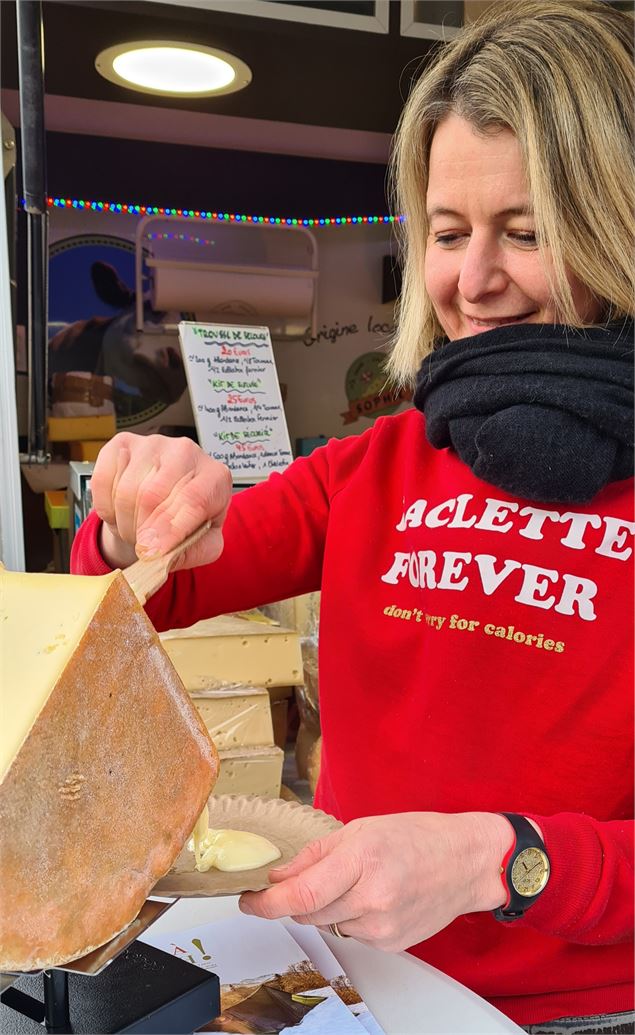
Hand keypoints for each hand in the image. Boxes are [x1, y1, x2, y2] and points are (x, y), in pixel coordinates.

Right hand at [90, 432, 232, 569]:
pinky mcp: (123, 444)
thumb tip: (162, 554)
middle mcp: (187, 451)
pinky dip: (106, 507)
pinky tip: (119, 513)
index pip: (192, 500)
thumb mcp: (205, 545)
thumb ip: (193, 552)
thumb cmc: (189, 523)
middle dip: (142, 531)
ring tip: (134, 530)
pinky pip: (103, 480)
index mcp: (215, 476)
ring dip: (124, 522)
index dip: (170, 529)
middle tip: (143, 547)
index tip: (152, 552)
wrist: (166, 505)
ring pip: (127, 490)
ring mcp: (153, 444)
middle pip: (153, 495)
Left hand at [239, 812, 511, 951]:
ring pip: (328, 925)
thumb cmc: (418, 838)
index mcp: (362, 858)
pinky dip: (351, 917)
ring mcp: (383, 925)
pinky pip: (352, 934)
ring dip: (326, 908)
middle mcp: (372, 897)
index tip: (248, 901)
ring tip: (355, 882)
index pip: (301, 895)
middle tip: (306, 879)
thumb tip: (278, 876)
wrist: (465, 862)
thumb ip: (315, 856)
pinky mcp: (391, 943)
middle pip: (308, 913)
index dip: (266, 903)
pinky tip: (374, 897)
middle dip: (297, 899)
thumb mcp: (361, 829)